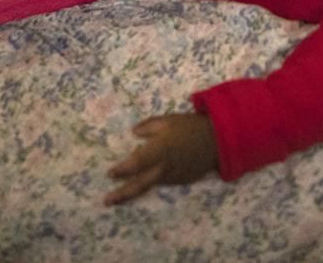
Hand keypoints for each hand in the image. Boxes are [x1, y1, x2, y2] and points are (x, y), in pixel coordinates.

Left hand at [105, 112, 219, 204]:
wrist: (216, 140)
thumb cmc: (189, 126)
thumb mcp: (167, 120)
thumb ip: (148, 126)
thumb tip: (133, 133)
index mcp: (159, 150)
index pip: (136, 163)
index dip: (122, 170)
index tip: (110, 173)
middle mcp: (164, 167)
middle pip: (140, 184)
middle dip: (122, 194)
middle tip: (107, 201)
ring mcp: (172, 177)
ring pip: (150, 185)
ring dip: (134, 190)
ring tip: (119, 196)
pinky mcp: (180, 181)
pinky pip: (162, 182)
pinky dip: (152, 182)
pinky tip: (147, 180)